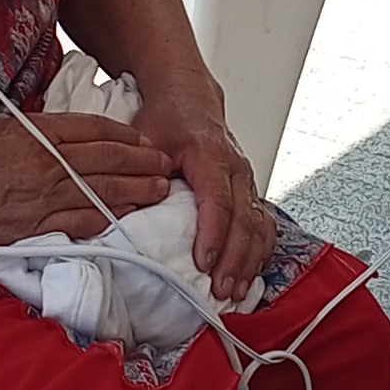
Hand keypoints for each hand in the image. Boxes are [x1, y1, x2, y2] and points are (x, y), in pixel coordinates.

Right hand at [0, 111, 171, 245]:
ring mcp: (43, 196)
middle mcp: (47, 162)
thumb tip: (64, 136)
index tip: (146, 141)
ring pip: (102, 191)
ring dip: (136, 190)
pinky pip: (80, 221)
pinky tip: (126, 218)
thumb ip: (36, 132)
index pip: (95, 130)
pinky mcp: (34, 225)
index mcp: (38, 132)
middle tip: (167, 165)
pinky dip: (106, 219)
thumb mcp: (0, 126)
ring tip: (160, 190)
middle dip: (143, 163)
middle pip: (108, 160)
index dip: (126, 137)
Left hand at [128, 73, 270, 300]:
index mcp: (211, 155)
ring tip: (234, 290)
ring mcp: (246, 181)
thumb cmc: (169, 119)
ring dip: (249, 260)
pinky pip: (263, 224)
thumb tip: (126, 208)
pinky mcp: (249, 191)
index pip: (218, 200)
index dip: (213, 233)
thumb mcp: (146, 137)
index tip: (204, 262)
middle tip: (220, 289)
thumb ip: (139, 171)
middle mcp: (236, 169)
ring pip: (258, 225)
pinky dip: (259, 251)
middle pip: (244, 219)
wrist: (190, 99)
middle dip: (234, 259)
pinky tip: (249, 273)